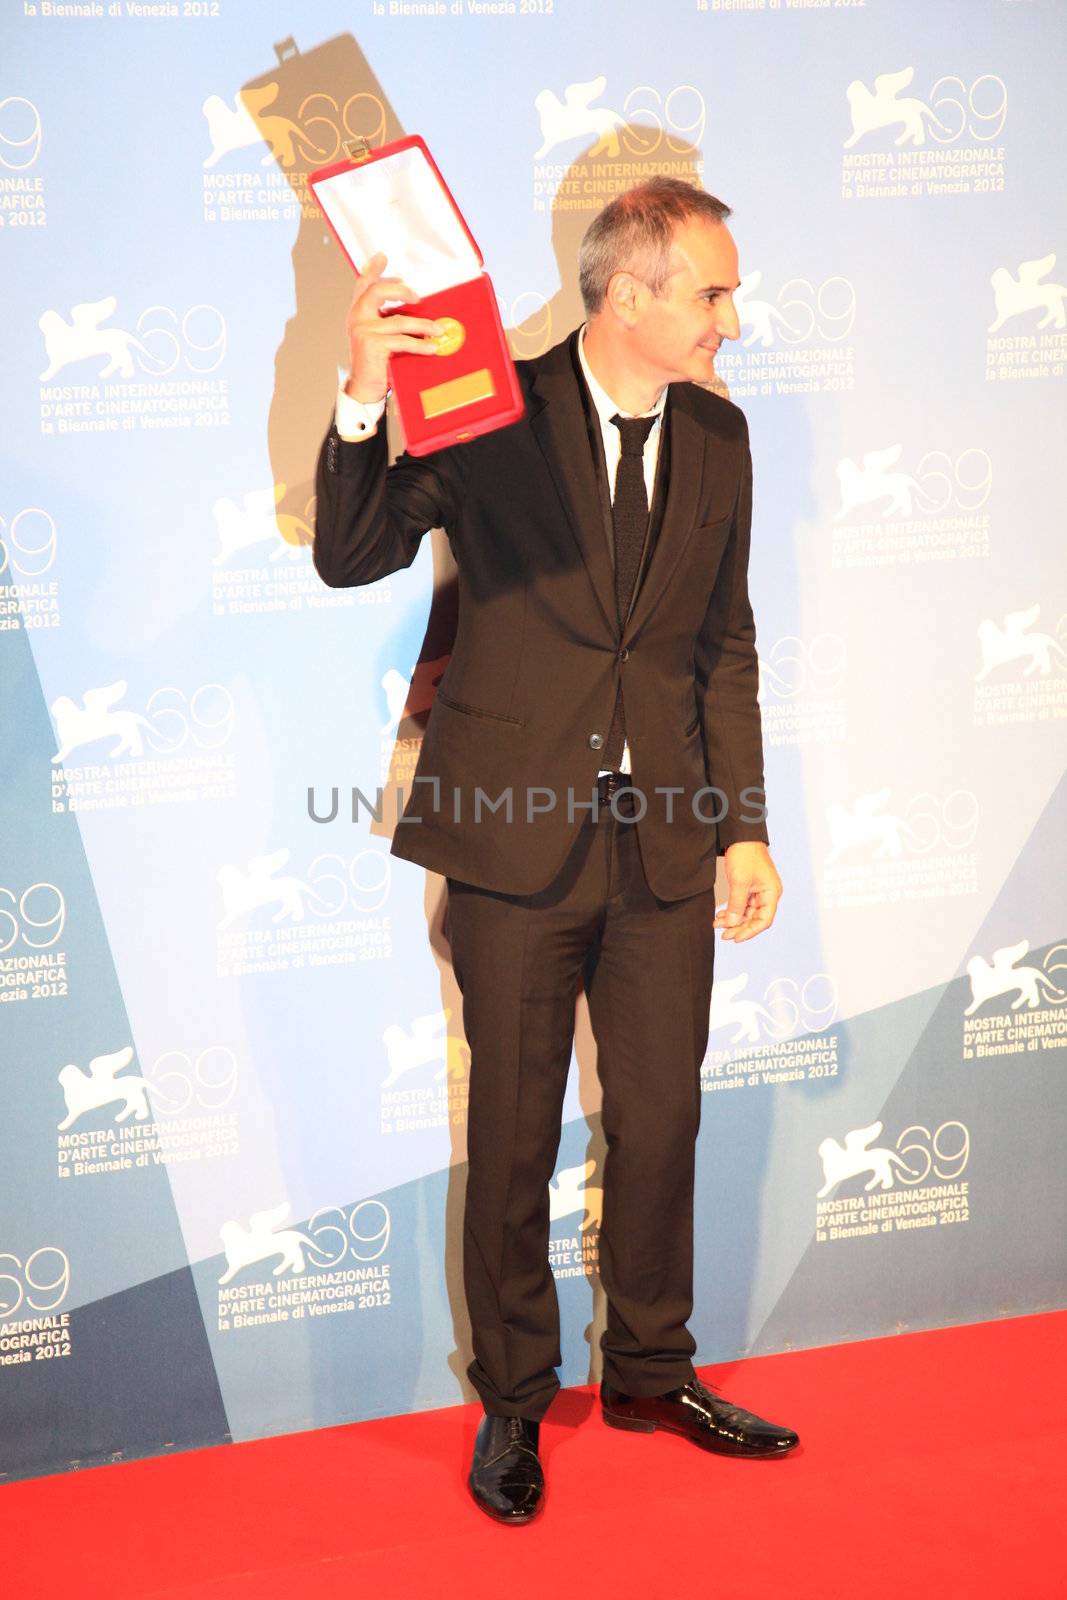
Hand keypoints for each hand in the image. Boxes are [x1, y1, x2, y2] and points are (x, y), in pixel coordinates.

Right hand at [344, 250, 443, 402]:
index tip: (383, 256)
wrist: (365, 387)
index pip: (363, 284)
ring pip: (399, 320)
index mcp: (358, 312)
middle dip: (400, 290)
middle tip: (417, 298)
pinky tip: (431, 348)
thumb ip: (387, 319)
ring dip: (423, 325)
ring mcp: (363, 331)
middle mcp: (357, 317)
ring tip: (438, 330)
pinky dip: (420, 345)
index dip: (372, 269)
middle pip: (377, 291)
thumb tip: (415, 307)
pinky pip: (402, 341)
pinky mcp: (372, 345)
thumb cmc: (376, 361)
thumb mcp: (379, 335)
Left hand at [713, 842, 781, 942]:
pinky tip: (720, 915)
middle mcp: (767, 894)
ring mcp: (758, 891)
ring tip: (717, 923)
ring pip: (746, 913)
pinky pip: (742, 904)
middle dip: (739, 927)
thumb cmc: (745, 855)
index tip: (735, 938)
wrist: (741, 835)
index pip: (764, 920)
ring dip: (733, 920)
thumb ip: (736, 904)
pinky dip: (731, 910)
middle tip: (723, 934)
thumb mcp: (739, 882)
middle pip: (755, 919)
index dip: (750, 932)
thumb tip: (731, 924)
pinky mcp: (749, 887)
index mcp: (771, 893)